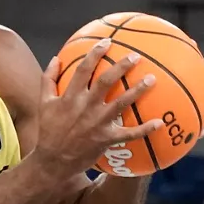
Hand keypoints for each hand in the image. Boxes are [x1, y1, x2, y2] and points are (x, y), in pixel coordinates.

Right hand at [34, 39, 162, 181]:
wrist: (53, 160)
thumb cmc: (49, 130)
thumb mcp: (44, 103)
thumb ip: (48, 79)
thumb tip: (56, 58)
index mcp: (70, 96)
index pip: (83, 70)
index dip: (95, 54)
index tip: (107, 42)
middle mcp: (85, 107)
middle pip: (106, 82)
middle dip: (121, 67)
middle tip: (135, 56)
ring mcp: (97, 123)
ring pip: (121, 103)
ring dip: (137, 91)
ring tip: (152, 79)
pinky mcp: (106, 139)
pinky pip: (129, 134)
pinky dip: (145, 129)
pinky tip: (159, 123)